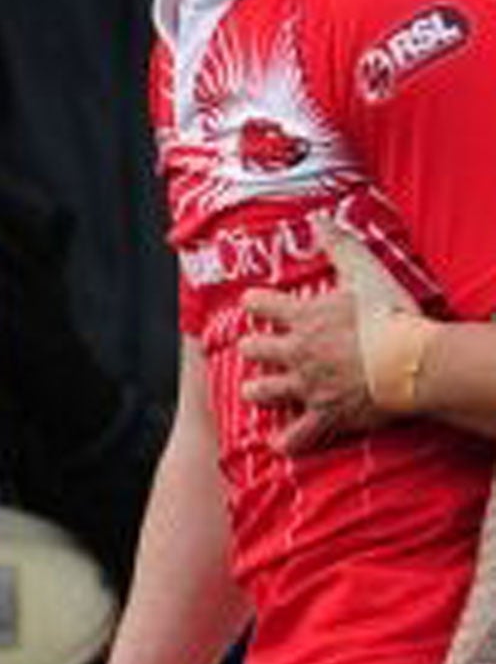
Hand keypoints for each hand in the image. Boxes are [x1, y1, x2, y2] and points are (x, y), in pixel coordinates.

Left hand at [238, 228, 415, 452]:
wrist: (411, 362)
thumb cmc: (391, 316)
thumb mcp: (365, 271)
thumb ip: (339, 245)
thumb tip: (320, 218)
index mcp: (303, 316)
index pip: (262, 304)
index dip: (255, 302)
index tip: (251, 302)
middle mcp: (297, 351)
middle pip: (256, 349)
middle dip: (253, 348)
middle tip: (252, 348)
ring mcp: (308, 384)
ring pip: (266, 390)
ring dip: (259, 390)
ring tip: (254, 390)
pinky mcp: (326, 413)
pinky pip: (299, 433)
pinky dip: (289, 441)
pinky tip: (279, 445)